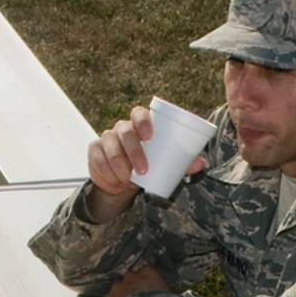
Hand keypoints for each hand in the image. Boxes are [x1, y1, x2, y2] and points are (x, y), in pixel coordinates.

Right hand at [84, 106, 206, 222]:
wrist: (124, 183)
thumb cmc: (148, 166)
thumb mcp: (165, 163)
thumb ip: (182, 162)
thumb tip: (200, 164)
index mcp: (139, 124)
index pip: (139, 113)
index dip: (143, 121)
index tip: (149, 136)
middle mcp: (121, 128)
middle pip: (124, 132)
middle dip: (134, 151)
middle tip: (144, 170)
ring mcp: (106, 139)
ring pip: (111, 148)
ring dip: (120, 166)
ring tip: (129, 180)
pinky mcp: (95, 152)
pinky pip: (99, 161)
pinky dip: (108, 173)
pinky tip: (115, 180)